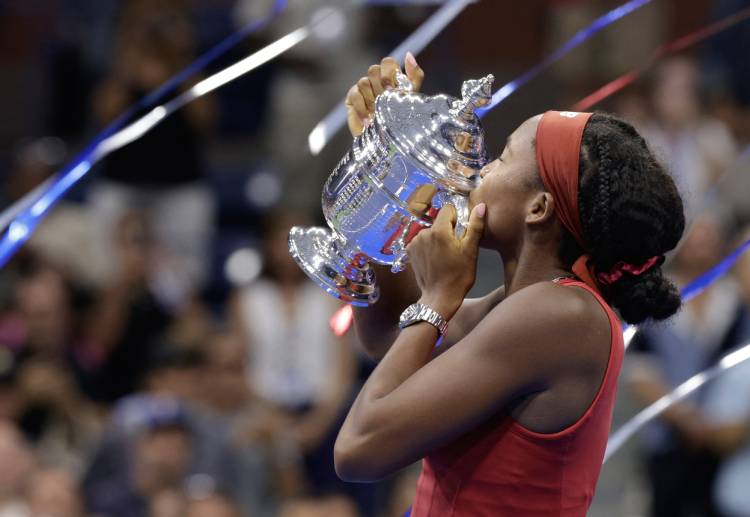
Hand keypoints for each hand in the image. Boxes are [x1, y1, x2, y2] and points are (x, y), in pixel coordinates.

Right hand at [346, 52, 424, 136]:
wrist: (386, 144)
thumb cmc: (401, 121)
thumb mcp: (411, 98)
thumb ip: (414, 76)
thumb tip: (409, 55)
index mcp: (392, 79)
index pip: (387, 62)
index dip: (389, 71)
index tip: (393, 88)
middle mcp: (376, 82)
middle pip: (374, 69)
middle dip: (381, 84)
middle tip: (386, 98)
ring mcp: (363, 89)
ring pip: (364, 81)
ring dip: (372, 98)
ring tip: (378, 114)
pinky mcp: (352, 99)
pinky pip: (354, 94)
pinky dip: (361, 108)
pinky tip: (368, 120)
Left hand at [406, 203, 485, 319]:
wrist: (440, 297)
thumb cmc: (459, 275)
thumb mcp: (471, 251)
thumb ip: (475, 226)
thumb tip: (480, 206)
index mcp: (439, 231)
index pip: (448, 209)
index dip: (457, 218)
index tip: (461, 233)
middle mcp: (423, 233)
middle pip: (439, 221)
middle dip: (448, 230)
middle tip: (455, 248)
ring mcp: (414, 242)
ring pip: (431, 231)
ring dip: (438, 238)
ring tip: (445, 255)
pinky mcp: (410, 251)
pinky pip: (422, 240)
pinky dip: (428, 246)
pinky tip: (435, 259)